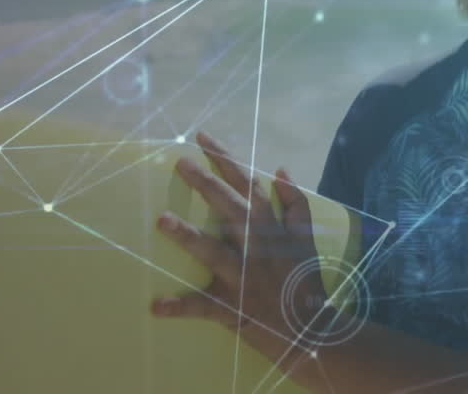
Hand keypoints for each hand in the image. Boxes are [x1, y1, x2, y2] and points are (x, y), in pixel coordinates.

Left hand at [152, 131, 333, 367]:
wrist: (310, 328)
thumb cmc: (304, 282)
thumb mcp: (307, 238)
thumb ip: (296, 204)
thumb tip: (281, 170)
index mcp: (271, 227)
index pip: (248, 185)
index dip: (226, 160)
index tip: (203, 138)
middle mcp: (256, 246)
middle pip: (229, 209)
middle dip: (205, 184)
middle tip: (180, 162)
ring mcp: (242, 276)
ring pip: (213, 251)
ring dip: (188, 236)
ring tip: (162, 220)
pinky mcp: (231, 306)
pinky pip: (203, 308)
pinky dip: (180, 308)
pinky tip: (156, 306)